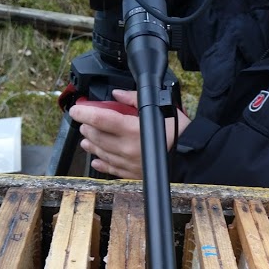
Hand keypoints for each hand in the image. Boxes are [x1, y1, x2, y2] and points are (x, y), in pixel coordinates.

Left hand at [68, 88, 190, 178]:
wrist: (192, 158)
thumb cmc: (179, 131)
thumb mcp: (161, 108)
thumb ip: (135, 99)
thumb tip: (117, 95)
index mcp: (132, 129)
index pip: (100, 118)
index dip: (84, 112)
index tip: (76, 109)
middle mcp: (126, 148)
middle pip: (96, 136)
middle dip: (87, 126)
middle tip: (85, 120)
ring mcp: (127, 163)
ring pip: (99, 152)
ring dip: (90, 143)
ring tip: (86, 137)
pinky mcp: (132, 174)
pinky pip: (110, 169)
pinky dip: (100, 163)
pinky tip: (96, 159)